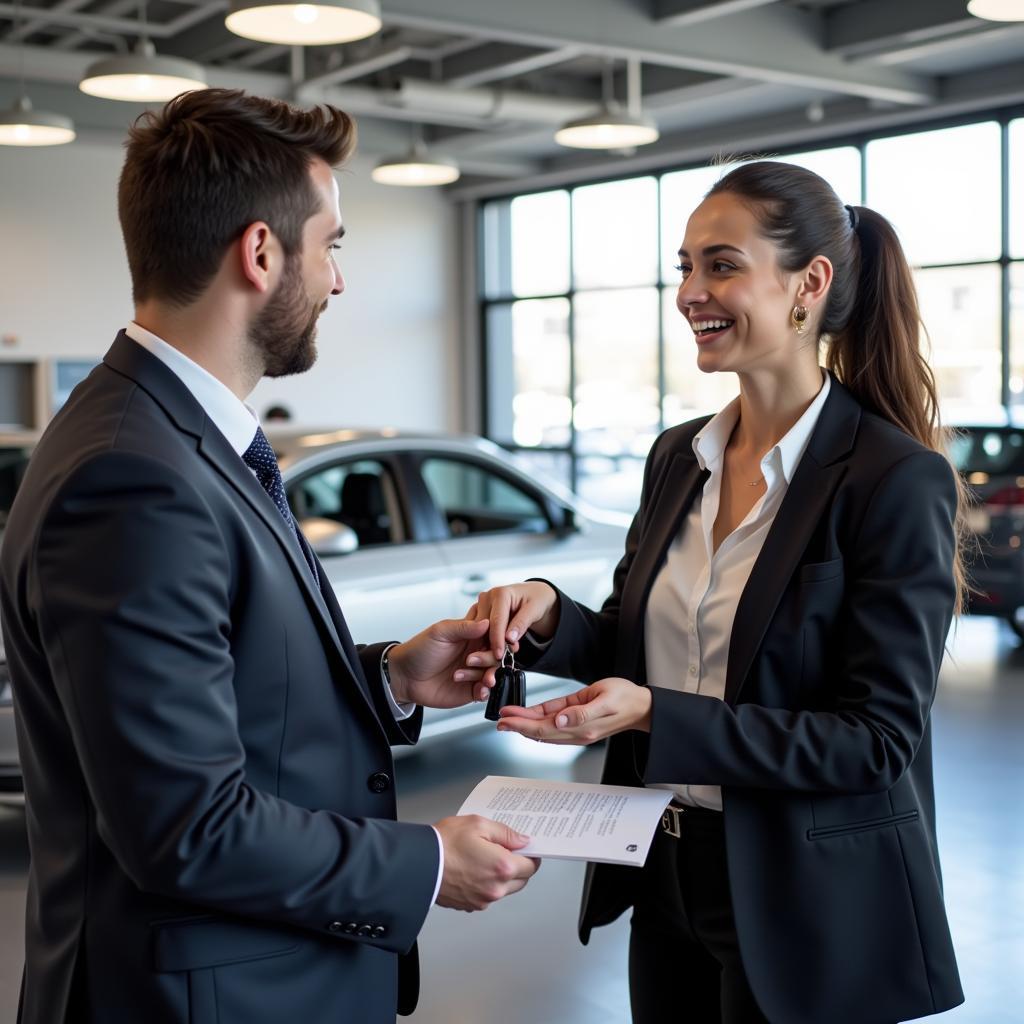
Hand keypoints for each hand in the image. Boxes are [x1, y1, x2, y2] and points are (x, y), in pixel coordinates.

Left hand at [387, 618, 492, 707]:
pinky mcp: (471, 689)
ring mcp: (474, 671)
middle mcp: (475, 652)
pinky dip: (486, 691)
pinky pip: (486, 691)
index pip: (494, 632)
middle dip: (490, 658)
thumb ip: (464, 627)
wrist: (404, 677)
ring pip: (494, 672)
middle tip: (471, 660)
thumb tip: (487, 622)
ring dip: (489, 676)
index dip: (500, 637)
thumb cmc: (419, 650)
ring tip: (478, 679)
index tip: (500, 641)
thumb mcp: (440, 632)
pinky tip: (479, 690)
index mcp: (471, 634)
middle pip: (497, 654)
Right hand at [433, 815, 540, 911]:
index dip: (531, 854)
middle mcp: (496, 888)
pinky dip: (487, 884)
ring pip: (505, 890)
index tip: (525, 848)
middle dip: (519, 866)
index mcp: (502, 867)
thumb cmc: (444, 844)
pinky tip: (475, 869)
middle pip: (521, 880)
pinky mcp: (470, 905)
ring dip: (503, 877)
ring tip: (486, 858)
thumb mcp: (478, 824)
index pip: (531, 865)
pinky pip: (488, 895)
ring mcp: (483, 900)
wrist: (418, 864)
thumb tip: (522, 841)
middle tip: (506, 850)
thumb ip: (505, 833)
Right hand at [463, 582, 559, 684]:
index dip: (497, 640)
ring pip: (478, 630)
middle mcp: (488, 597)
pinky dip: (485, 641)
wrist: (534, 594)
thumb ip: (521, 624)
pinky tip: (494, 648)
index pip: (496, 621)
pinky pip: (478, 630)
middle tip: (501, 659)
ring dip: (487, 644)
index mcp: (500, 593)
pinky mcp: (480, 613)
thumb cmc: (536, 599)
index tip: (498, 655)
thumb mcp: (534, 610)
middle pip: (483, 626)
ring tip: (499, 654)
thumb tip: (509, 639)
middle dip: (491, 644)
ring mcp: (482, 605)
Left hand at [496, 677, 650, 744]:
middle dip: (517, 725)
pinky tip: (527, 715)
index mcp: (580, 727)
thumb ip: (582, 712)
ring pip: (543, 728)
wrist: (641, 705)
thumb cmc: (625, 698)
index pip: (543, 728)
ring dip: (524, 723)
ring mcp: (576, 728)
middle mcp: (575, 731)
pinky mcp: (577, 721)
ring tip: (507, 717)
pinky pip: (553, 722)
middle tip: (498, 720)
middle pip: (539, 730)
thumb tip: (560, 720)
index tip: (506, 718)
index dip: (522, 724)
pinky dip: (537, 719)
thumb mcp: (605, 700)